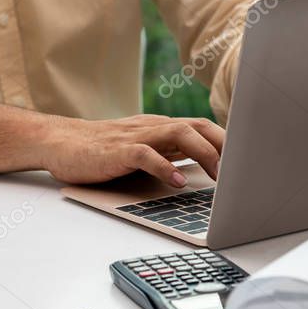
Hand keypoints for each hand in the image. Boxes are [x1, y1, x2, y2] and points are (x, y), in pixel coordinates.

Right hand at [38, 114, 224, 186]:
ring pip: (178, 134)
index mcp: (159, 128)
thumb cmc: (101, 151)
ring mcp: (135, 137)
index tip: (249, 159)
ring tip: (219, 176)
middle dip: (224, 145)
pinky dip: (164, 167)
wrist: (59, 143)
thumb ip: (168, 153)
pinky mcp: (117, 151)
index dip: (227, 140)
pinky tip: (177, 182)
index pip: (202, 126)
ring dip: (203, 154)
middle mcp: (152, 127)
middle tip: (241, 169)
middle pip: (197, 126)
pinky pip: (146, 155)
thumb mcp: (142, 150)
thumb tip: (205, 168)